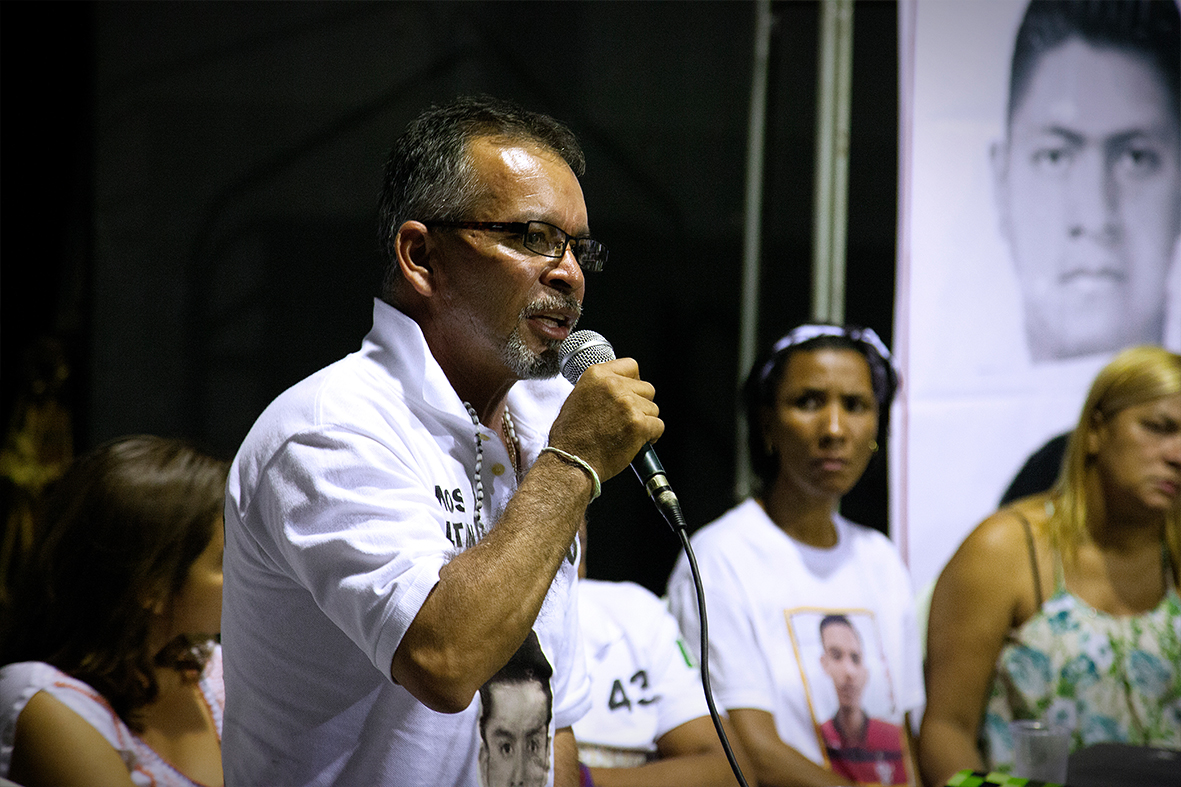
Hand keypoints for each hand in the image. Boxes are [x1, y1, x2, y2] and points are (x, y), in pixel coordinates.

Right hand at [548, 357, 662, 480]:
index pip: (631, 366)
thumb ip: (599, 387)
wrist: (571, 460)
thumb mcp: (577, 397)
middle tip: (627, 419)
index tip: (632, 393)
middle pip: (646, 388)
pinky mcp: (638, 425)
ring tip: (628, 432)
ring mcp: (627, 405)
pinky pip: (658, 425)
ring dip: (645, 421)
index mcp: (596, 375)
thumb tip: (618, 385)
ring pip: (653, 408)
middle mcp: (613, 386)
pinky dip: (652, 435)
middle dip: (641, 404)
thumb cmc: (570, 436)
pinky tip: (637, 441)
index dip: (634, 382)